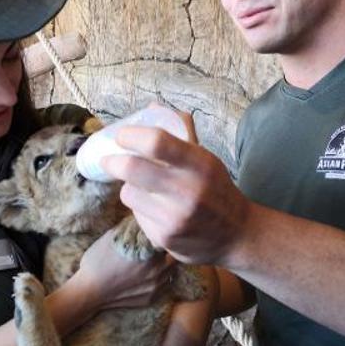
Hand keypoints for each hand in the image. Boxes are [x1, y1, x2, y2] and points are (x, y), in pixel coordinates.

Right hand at [72, 227, 174, 310]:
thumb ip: (132, 227)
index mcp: (150, 251)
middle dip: (169, 248)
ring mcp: (156, 286)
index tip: (160, 230)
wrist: (89, 291)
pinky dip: (161, 277)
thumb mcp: (113, 236)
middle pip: (175, 254)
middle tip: (159, 244)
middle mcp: (157, 269)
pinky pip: (164, 284)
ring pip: (172, 270)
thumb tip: (143, 217)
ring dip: (167, 263)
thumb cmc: (98, 261)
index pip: (169, 238)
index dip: (165, 233)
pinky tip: (150, 272)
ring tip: (155, 258)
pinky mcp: (151, 298)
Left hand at [100, 117, 250, 265]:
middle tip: (108, 160)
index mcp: (199, 164)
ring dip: (130, 187)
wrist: (237, 235)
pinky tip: (158, 211)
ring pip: (128, 193)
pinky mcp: (164, 238)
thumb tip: (152, 106)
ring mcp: (174, 217)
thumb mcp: (206, 158)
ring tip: (144, 188)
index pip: (156, 141)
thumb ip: (181, 132)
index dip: (131, 136)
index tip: (121, 136)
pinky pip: (137, 216)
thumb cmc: (216, 189)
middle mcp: (187, 191)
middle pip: (131, 168)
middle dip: (112, 162)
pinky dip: (141, 209)